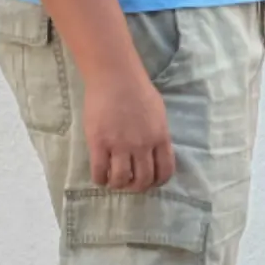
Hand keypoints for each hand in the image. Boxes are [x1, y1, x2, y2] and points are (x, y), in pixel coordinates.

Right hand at [84, 70, 175, 191]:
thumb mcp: (159, 114)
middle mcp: (142, 146)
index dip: (158, 182)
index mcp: (160, 138)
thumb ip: (159, 134)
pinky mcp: (99, 142)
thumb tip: (157, 150)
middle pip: (144, 179)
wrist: (115, 77)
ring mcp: (120, 145)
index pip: (165, 171)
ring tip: (114, 182)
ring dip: (119, 185)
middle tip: (130, 184)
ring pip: (122, 179)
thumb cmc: (138, 91)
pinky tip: (100, 178)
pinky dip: (100, 179)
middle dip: (138, 187)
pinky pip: (100, 171)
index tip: (151, 183)